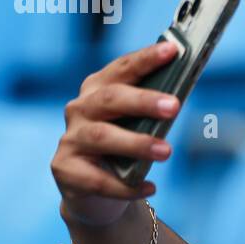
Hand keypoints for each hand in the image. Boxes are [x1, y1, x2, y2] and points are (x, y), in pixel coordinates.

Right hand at [51, 41, 180, 226]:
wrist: (94, 192)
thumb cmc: (122, 150)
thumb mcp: (137, 127)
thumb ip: (152, 112)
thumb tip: (179, 99)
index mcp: (98, 90)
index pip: (122, 68)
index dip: (146, 58)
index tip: (172, 50)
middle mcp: (80, 109)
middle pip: (110, 99)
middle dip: (143, 101)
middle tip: (174, 106)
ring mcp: (70, 139)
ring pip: (103, 136)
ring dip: (136, 143)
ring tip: (166, 151)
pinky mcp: (65, 169)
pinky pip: (99, 179)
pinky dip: (126, 185)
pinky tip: (149, 187)